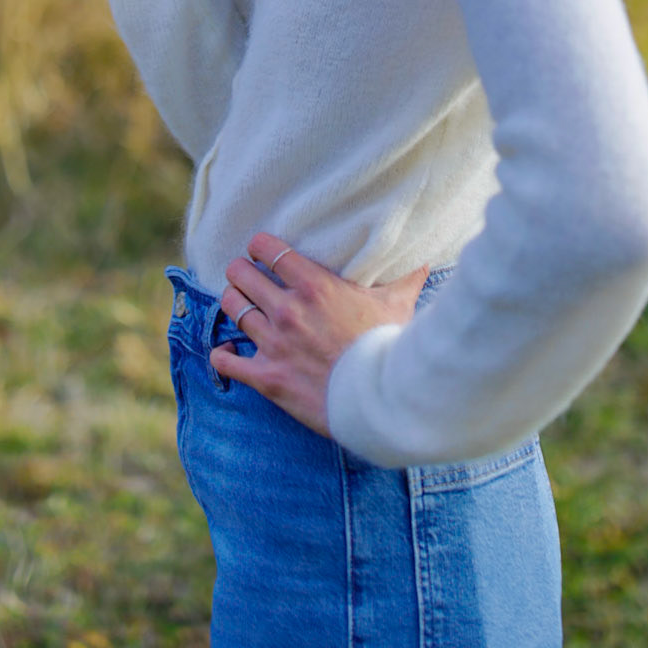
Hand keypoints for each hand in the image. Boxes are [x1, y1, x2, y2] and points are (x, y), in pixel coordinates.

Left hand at [210, 232, 429, 437]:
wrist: (380, 401)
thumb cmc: (388, 348)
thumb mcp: (398, 306)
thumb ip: (405, 279)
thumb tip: (424, 261)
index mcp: (313, 285)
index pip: (267, 248)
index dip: (259, 246)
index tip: (261, 251)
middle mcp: (287, 309)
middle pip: (240, 275)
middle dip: (241, 272)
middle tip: (246, 277)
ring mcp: (273, 343)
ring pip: (231, 308)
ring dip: (233, 304)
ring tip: (239, 304)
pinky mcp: (266, 377)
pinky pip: (225, 361)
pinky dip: (222, 356)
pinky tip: (228, 353)